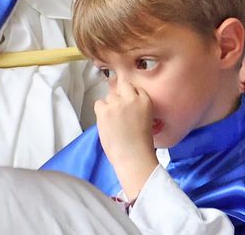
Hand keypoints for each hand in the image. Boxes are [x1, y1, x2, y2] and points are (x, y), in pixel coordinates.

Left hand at [94, 77, 157, 200]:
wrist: (133, 156)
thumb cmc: (140, 144)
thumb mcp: (146, 119)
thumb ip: (137, 107)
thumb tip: (124, 104)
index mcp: (145, 101)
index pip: (135, 89)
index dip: (130, 97)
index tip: (128, 104)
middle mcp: (131, 99)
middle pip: (122, 87)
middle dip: (120, 97)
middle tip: (119, 110)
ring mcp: (117, 104)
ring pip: (109, 96)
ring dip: (109, 105)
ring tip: (113, 120)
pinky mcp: (105, 111)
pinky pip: (98, 103)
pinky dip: (100, 111)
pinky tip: (106, 121)